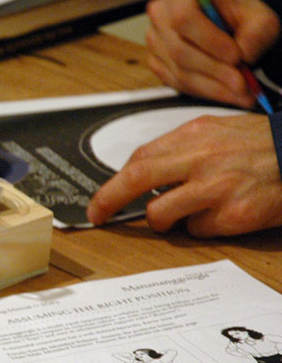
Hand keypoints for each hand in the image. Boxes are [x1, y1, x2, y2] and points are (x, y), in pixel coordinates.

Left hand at [86, 113, 281, 235]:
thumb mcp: (220, 132)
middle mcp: (201, 159)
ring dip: (161, 220)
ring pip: (159, 213)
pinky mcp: (231, 215)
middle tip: (97, 214)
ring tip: (180, 215)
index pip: (139, 158)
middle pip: (136, 178)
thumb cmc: (265, 147)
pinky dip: (200, 227)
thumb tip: (148, 171)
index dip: (114, 181)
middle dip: (108, 199)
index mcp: (194, 135)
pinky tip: (220, 215)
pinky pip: (196, 230)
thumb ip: (183, 149)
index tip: (103, 197)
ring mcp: (215, 188)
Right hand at [145, 0, 279, 107]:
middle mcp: (160, 15)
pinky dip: (204, 92)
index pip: (184, 18)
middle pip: (179, 50)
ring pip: (178, 71)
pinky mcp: (156, 64)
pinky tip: (226, 93)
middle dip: (214, 70)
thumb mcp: (260, 16)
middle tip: (242, 83)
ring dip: (212, 86)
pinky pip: (176, 84)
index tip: (236, 56)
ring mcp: (155, 42)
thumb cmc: (239, 17)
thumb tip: (244, 55)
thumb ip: (258, 32)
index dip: (209, 41)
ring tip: (240, 93)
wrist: (230, 27)